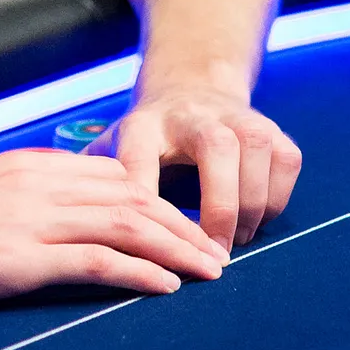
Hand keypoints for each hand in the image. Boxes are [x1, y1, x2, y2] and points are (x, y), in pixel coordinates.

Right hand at [0, 146, 228, 310]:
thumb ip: (10, 207)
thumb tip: (43, 231)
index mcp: (21, 169)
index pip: (110, 176)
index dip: (157, 200)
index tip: (186, 225)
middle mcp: (32, 184)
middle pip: (131, 195)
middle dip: (182, 222)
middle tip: (218, 252)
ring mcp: (25, 219)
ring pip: (125, 222)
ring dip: (177, 246)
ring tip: (211, 270)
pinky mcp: (15, 257)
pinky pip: (95, 259)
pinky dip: (141, 270)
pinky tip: (168, 285)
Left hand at [95, 82, 300, 249]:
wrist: (191, 94)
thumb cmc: (146, 144)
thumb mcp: (113, 155)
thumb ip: (90, 186)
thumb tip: (64, 229)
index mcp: (143, 126)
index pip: (139, 155)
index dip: (142, 193)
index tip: (142, 233)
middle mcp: (193, 116)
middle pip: (215, 149)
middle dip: (219, 206)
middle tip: (214, 255)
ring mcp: (237, 118)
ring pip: (256, 152)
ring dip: (250, 205)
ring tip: (234, 242)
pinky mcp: (272, 129)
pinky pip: (285, 162)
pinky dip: (276, 197)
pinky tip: (256, 221)